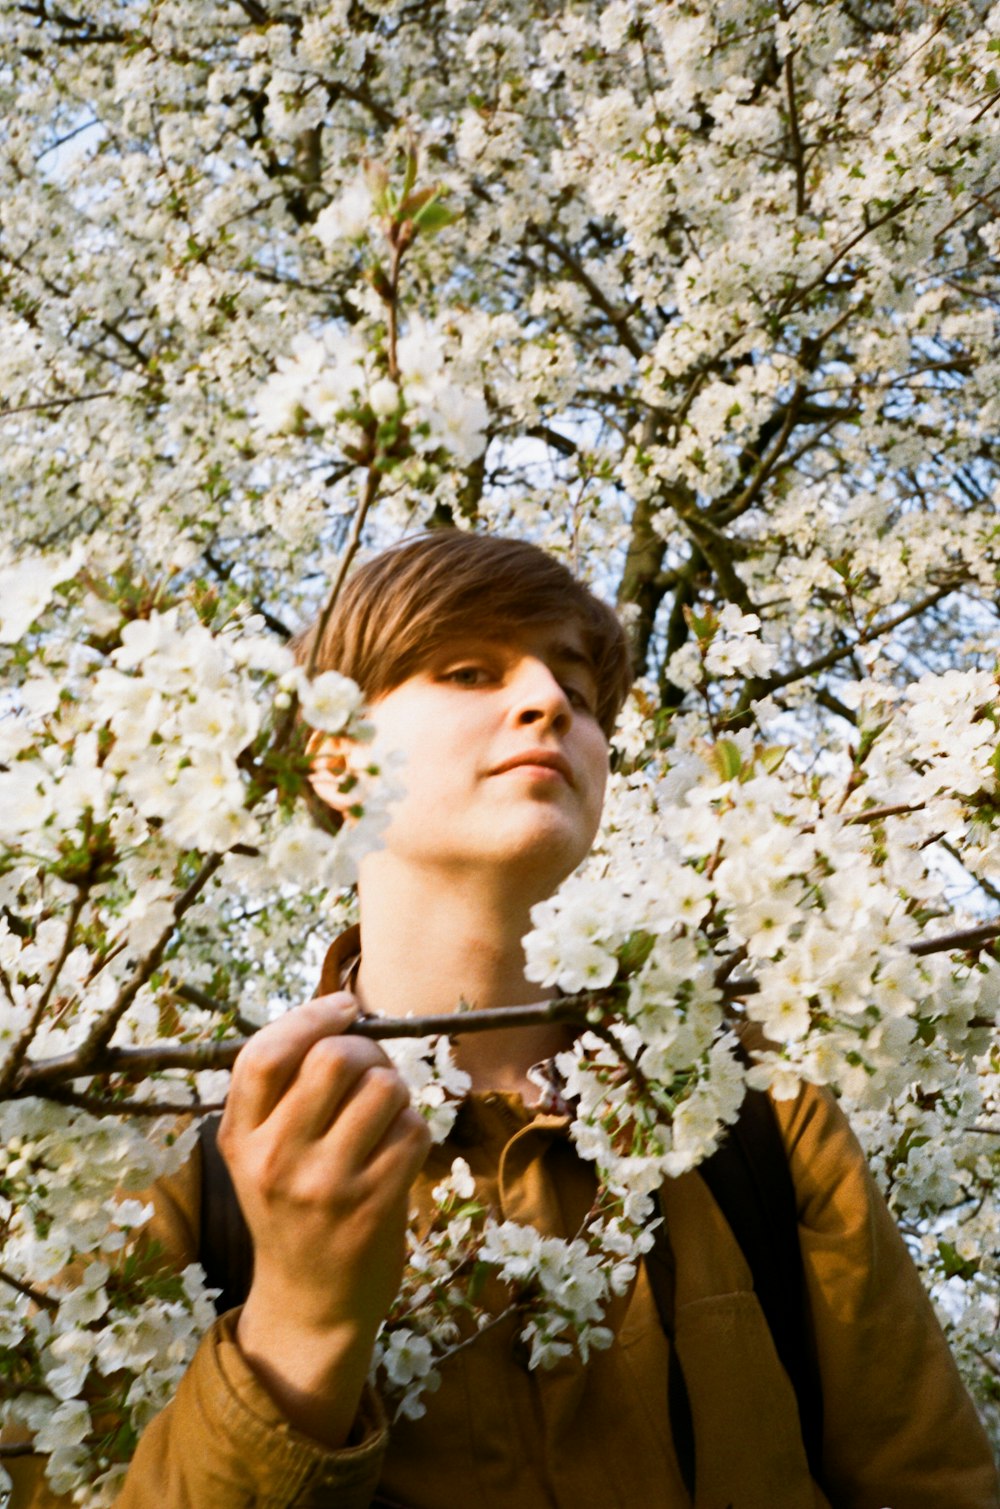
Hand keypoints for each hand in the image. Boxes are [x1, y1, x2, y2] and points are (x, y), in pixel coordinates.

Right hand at [217, 992, 430, 1444]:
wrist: (310, 1303)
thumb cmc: (293, 1208)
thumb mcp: (259, 1153)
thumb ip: (283, 1091)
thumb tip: (343, 1015)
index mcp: (240, 1137)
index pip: (264, 1054)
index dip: (311, 1016)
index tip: (345, 1007)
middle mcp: (274, 1159)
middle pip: (334, 1059)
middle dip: (367, 1051)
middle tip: (373, 1071)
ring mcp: (324, 1185)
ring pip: (384, 1088)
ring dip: (397, 1091)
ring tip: (387, 1115)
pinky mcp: (372, 1207)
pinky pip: (413, 1130)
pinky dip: (415, 1129)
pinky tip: (398, 1151)